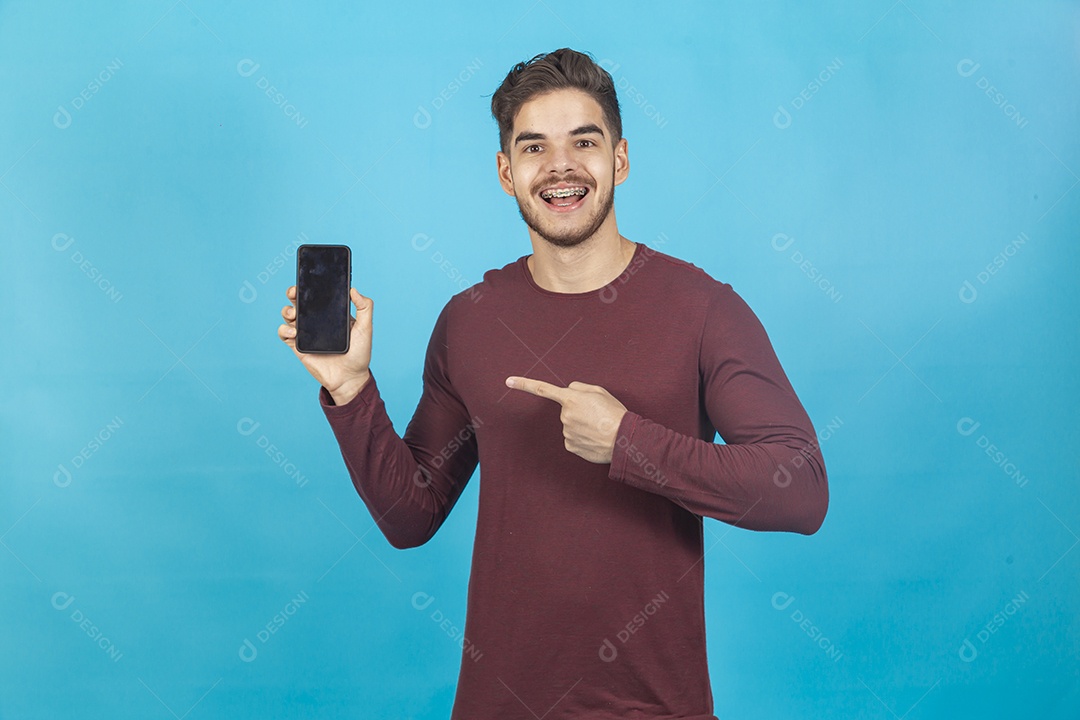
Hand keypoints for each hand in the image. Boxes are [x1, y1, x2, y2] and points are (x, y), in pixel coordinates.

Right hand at [279, 285, 372, 401]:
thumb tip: (354, 289)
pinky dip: (284, 330)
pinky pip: (284, 334)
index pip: (317, 295)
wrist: (349, 378)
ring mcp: (306, 333)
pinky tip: (294, 332)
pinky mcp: (298, 346)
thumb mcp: (366, 328)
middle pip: (299, 302)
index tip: (307, 280)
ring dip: (287, 310)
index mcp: (331, 314)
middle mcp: (316, 321)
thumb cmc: (360, 354)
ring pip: (289, 316)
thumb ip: (365, 308)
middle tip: (295, 292)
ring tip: (294, 315)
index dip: (310, 286)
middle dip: (293, 293)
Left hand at [505, 376, 627, 463]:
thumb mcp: (600, 392)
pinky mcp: (570, 446)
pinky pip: (573, 439)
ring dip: (582, 426)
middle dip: (579, 411)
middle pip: (567, 410)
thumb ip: (580, 388)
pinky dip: (583, 438)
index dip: (524, 384)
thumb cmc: (614, 413)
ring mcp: (566, 432)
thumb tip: (569, 390)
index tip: (508, 381)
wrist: (623, 440)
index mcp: (571, 398)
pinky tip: (595, 438)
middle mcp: (565, 415)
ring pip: (570, 425)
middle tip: (598, 416)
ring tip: (599, 428)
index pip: (542, 389)